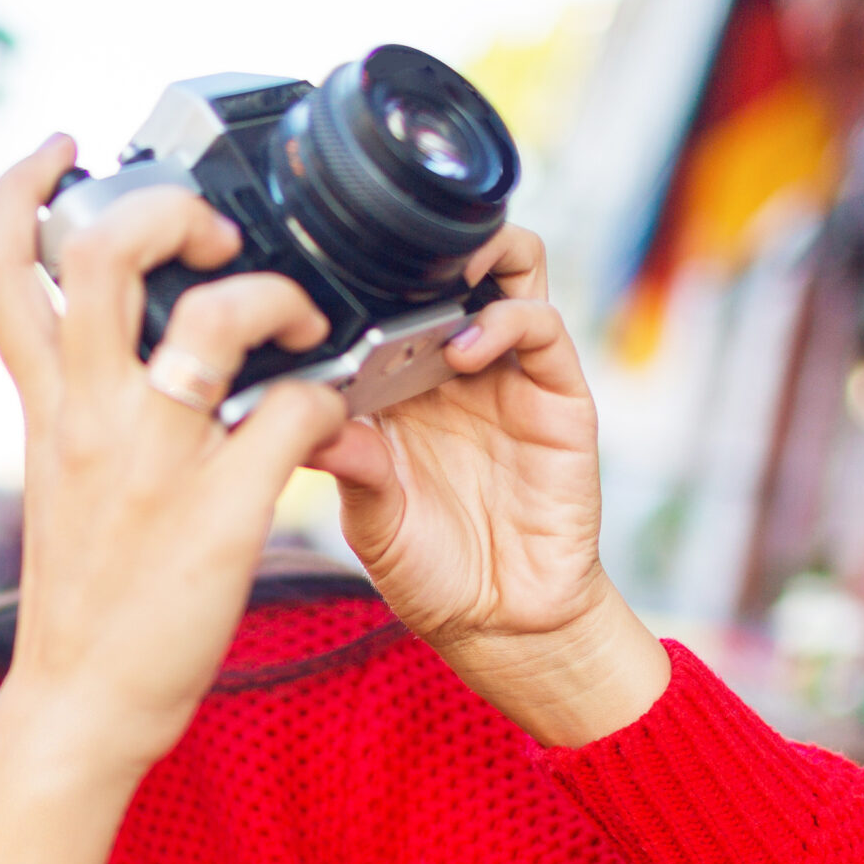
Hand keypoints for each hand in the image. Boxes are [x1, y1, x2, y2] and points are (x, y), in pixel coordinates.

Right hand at [0, 135, 348, 863]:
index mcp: (44, 406)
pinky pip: (296, 408)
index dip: (21, 185)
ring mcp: (155, 461)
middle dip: (165, 210)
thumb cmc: (85, 598)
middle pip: (98, 252)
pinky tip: (332, 414)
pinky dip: (331, 394)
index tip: (65, 150)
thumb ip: (81, 406)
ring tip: (301, 317)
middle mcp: (88, 417)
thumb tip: (124, 348)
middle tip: (216, 236)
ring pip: (212, 316)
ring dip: (275, 293)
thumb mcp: (59, 480)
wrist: (80, 710)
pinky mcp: (221, 511)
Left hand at [307, 226, 667, 745]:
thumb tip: (304, 413)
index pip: (387, 299)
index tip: (323, 271)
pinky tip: (464, 348)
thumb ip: (348, 464)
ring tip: (443, 278)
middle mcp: (455, 367)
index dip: (362, 275)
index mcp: (399, 384)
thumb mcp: (370, 520)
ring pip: (511, 270)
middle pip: (454, 262)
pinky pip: (542, 327)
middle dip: (426, 241)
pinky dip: (504, 319)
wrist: (502, 623)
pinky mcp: (558, 396)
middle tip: (388, 245)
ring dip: (480, 255)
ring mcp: (510, 375)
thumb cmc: (430, 572)